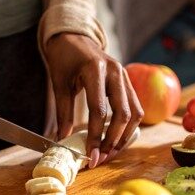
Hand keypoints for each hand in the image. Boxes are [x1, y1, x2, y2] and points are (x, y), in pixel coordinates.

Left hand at [43, 33, 142, 167]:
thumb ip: (63, 112)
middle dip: (113, 141)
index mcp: (95, 70)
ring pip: (135, 113)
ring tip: (110, 152)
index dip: (96, 136)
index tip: (91, 156)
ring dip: (124, 136)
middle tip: (101, 158)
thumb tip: (63, 140)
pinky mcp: (128, 81)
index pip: (100, 111)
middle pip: (123, 114)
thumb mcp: (59, 83)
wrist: (75, 37)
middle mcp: (116, 72)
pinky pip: (135, 107)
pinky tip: (117, 138)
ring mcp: (125, 76)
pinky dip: (128, 126)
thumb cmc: (65, 58)